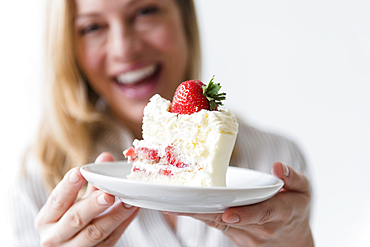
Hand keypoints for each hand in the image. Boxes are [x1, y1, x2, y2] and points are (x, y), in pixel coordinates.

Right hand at [35, 152, 139, 246]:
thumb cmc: (69, 221)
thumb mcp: (73, 202)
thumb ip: (90, 182)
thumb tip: (105, 158)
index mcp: (46, 219)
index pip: (56, 201)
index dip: (68, 187)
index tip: (79, 171)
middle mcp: (55, 236)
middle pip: (75, 219)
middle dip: (92, 205)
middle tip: (108, 194)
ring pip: (95, 232)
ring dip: (114, 216)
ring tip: (128, 202)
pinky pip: (110, 240)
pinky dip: (123, 224)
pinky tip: (133, 210)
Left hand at [164, 162, 313, 246]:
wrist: (292, 240)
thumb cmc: (296, 209)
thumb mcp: (303, 191)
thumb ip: (292, 178)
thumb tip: (278, 166)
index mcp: (280, 213)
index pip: (262, 214)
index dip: (245, 215)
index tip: (228, 213)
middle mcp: (260, 227)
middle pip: (229, 219)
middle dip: (204, 212)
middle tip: (180, 204)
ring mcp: (245, 234)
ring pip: (216, 223)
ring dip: (194, 214)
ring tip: (170, 204)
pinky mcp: (233, 234)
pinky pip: (213, 223)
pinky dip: (196, 215)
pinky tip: (177, 207)